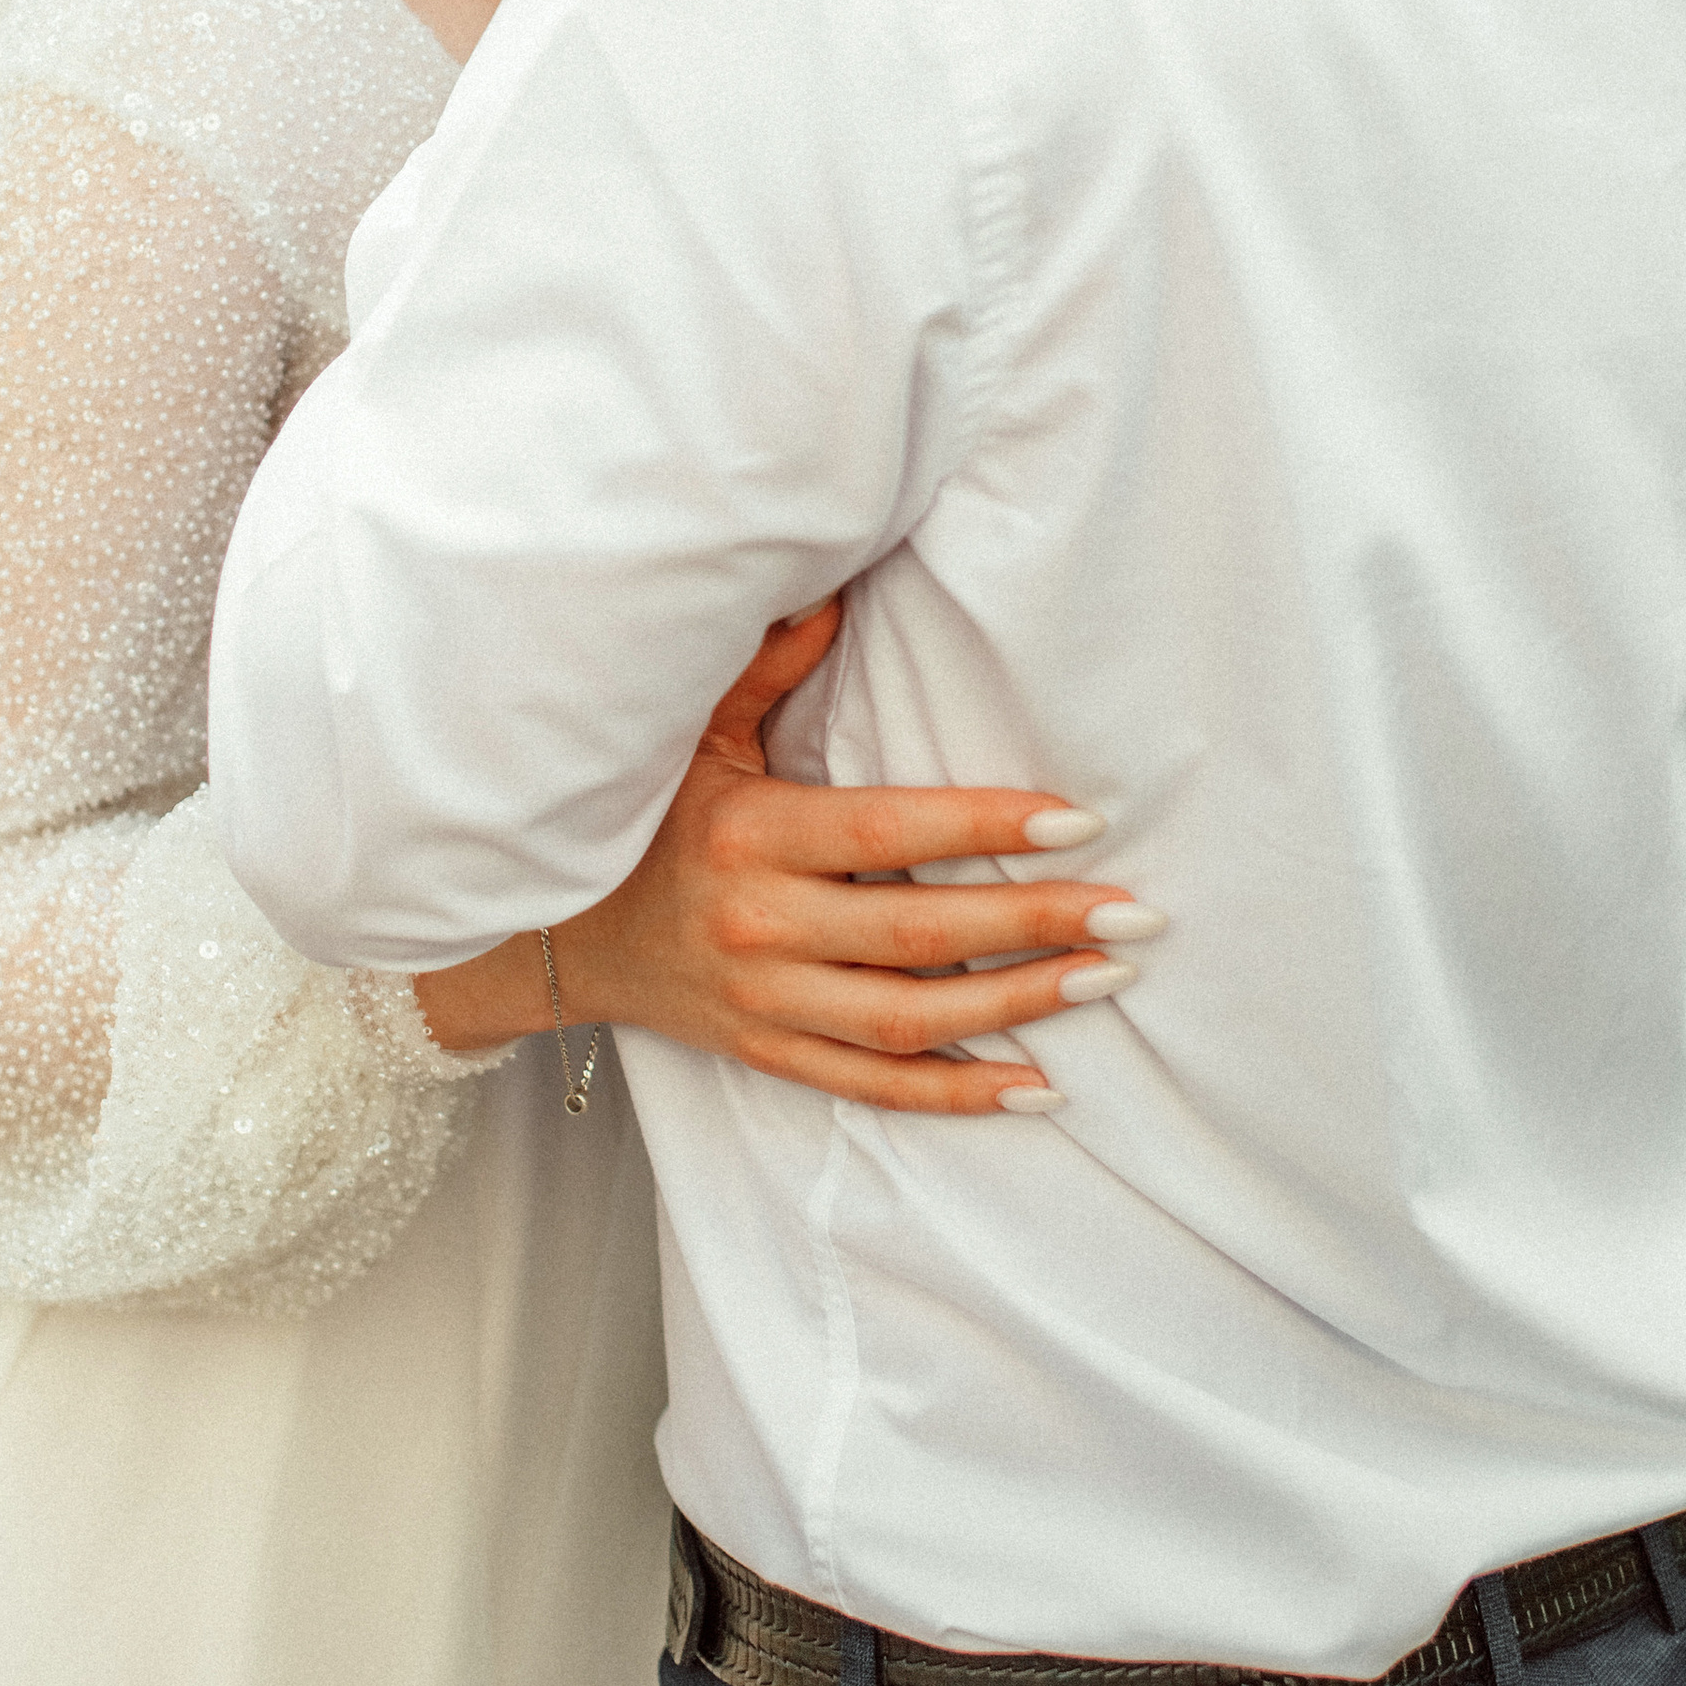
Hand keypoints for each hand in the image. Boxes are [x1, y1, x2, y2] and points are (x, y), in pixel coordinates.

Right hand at [412, 606, 1155, 1111]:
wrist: (551, 930)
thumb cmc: (641, 815)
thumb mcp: (692, 735)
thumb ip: (766, 668)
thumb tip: (836, 592)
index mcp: (750, 834)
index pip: (889, 833)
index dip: (984, 827)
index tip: (1076, 819)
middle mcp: (759, 925)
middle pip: (919, 933)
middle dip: (1035, 923)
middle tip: (1134, 912)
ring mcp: (764, 1001)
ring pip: (910, 1020)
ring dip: (1018, 1005)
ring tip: (1107, 978)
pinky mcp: (766, 1052)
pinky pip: (873, 1086)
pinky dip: (956, 1093)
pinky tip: (1037, 1084)